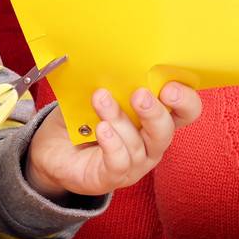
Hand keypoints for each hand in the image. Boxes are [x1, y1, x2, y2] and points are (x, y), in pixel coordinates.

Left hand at [26, 83, 202, 199]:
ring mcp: (134, 164)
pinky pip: (120, 163)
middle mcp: (150, 144)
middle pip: (166, 131)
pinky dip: (112, 144)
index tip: (168, 86)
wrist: (52, 148)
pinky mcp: (111, 177)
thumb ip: (114, 82)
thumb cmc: (83, 118)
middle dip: (155, 112)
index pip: (186, 111)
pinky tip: (101, 129)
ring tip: (101, 100)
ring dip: (119, 119)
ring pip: (137, 144)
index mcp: (155, 119)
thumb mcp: (100, 94)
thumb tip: (116, 61)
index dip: (185, 100)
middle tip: (139, 94)